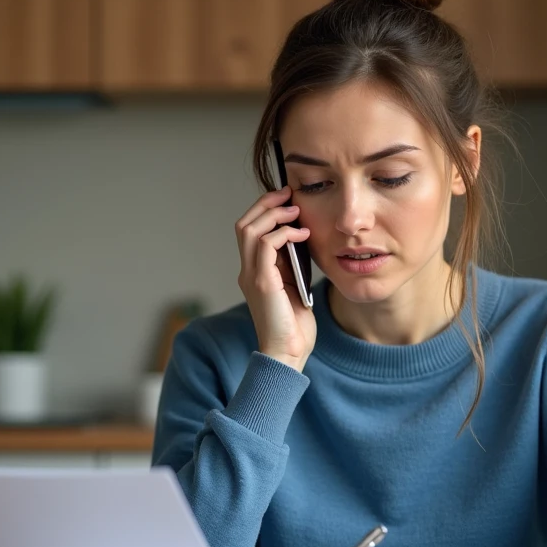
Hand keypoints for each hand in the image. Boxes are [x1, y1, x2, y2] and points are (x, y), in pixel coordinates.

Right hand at [235, 186, 316, 371]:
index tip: (287, 200)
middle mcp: (247, 271)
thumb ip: (292, 264)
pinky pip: (266, 244)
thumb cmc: (294, 325)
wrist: (288, 353)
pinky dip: (284, 233)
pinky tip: (302, 234)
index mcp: (254, 272)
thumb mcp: (294, 287)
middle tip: (288, 194)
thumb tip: (301, 238)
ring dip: (274, 214)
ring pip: (250, 229)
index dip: (265, 211)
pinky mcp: (262, 282)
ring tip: (295, 210)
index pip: (249, 231)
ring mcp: (251, 276)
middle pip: (244, 224)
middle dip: (266, 204)